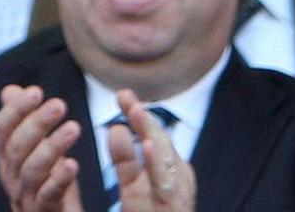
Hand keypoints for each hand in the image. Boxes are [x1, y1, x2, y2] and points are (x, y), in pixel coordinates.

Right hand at [0, 85, 84, 211]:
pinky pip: (48, 195)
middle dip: (36, 123)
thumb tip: (10, 90)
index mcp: (8, 157)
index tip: (36, 91)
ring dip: (52, 146)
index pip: (2, 129)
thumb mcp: (37, 150)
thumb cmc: (47, 185)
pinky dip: (59, 178)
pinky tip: (72, 163)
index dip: (16, 109)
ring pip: (32, 169)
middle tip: (59, 104)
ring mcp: (25, 196)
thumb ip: (24, 121)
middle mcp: (11, 175)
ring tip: (73, 128)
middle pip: (17, 147)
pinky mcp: (43, 211)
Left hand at [108, 90, 195, 211]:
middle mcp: (176, 183)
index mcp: (167, 174)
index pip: (154, 139)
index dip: (140, 117)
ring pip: (168, 162)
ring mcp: (177, 197)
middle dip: (145, 121)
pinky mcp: (173, 207)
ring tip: (136, 112)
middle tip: (125, 95)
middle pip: (163, 146)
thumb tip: (117, 127)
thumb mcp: (133, 187)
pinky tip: (149, 145)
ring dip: (152, 136)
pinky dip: (159, 164)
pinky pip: (167, 186)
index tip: (122, 95)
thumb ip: (126, 160)